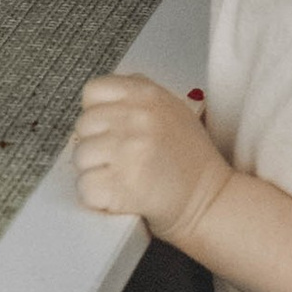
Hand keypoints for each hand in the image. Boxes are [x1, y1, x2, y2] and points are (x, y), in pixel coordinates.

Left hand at [72, 74, 229, 239]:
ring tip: (122, 177)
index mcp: (148, 95)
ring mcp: (129, 151)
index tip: (109, 128)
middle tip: (120, 159)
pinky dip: (97, 197)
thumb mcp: (172, 110)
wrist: (211, 200)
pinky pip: (85, 187)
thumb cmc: (192, 161)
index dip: (96, 112)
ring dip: (95, 171)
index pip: (93, 90)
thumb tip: (102, 100)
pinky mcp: (122, 184)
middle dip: (96, 144)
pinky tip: (119, 194)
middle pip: (83, 125)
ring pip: (80, 157)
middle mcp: (137, 118)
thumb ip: (138, 97)